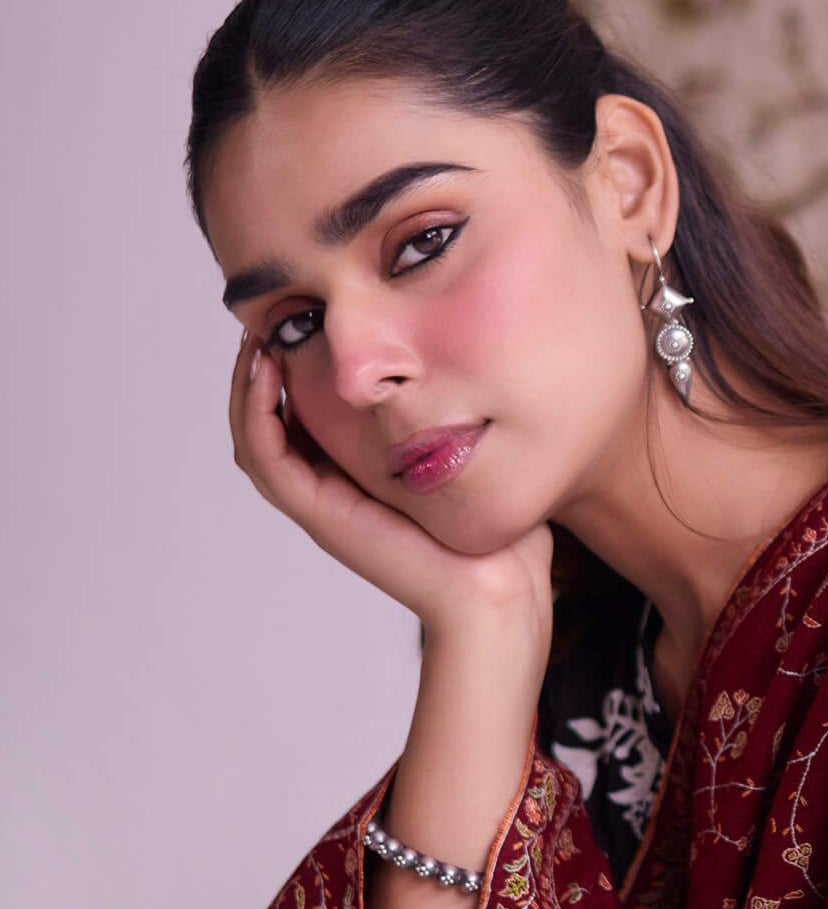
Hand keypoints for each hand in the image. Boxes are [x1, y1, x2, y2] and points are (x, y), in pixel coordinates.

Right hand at [227, 331, 555, 654]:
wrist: (499, 592)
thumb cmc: (501, 537)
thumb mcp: (475, 459)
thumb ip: (458, 418)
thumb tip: (475, 363)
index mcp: (359, 478)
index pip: (303, 416)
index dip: (290, 367)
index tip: (299, 317)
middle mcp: (332, 490)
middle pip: (267, 423)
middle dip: (258, 369)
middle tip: (262, 318)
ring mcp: (322, 504)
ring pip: (255, 438)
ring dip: (245, 385)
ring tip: (254, 338)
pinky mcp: (322, 514)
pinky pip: (268, 459)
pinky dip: (255, 413)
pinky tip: (265, 371)